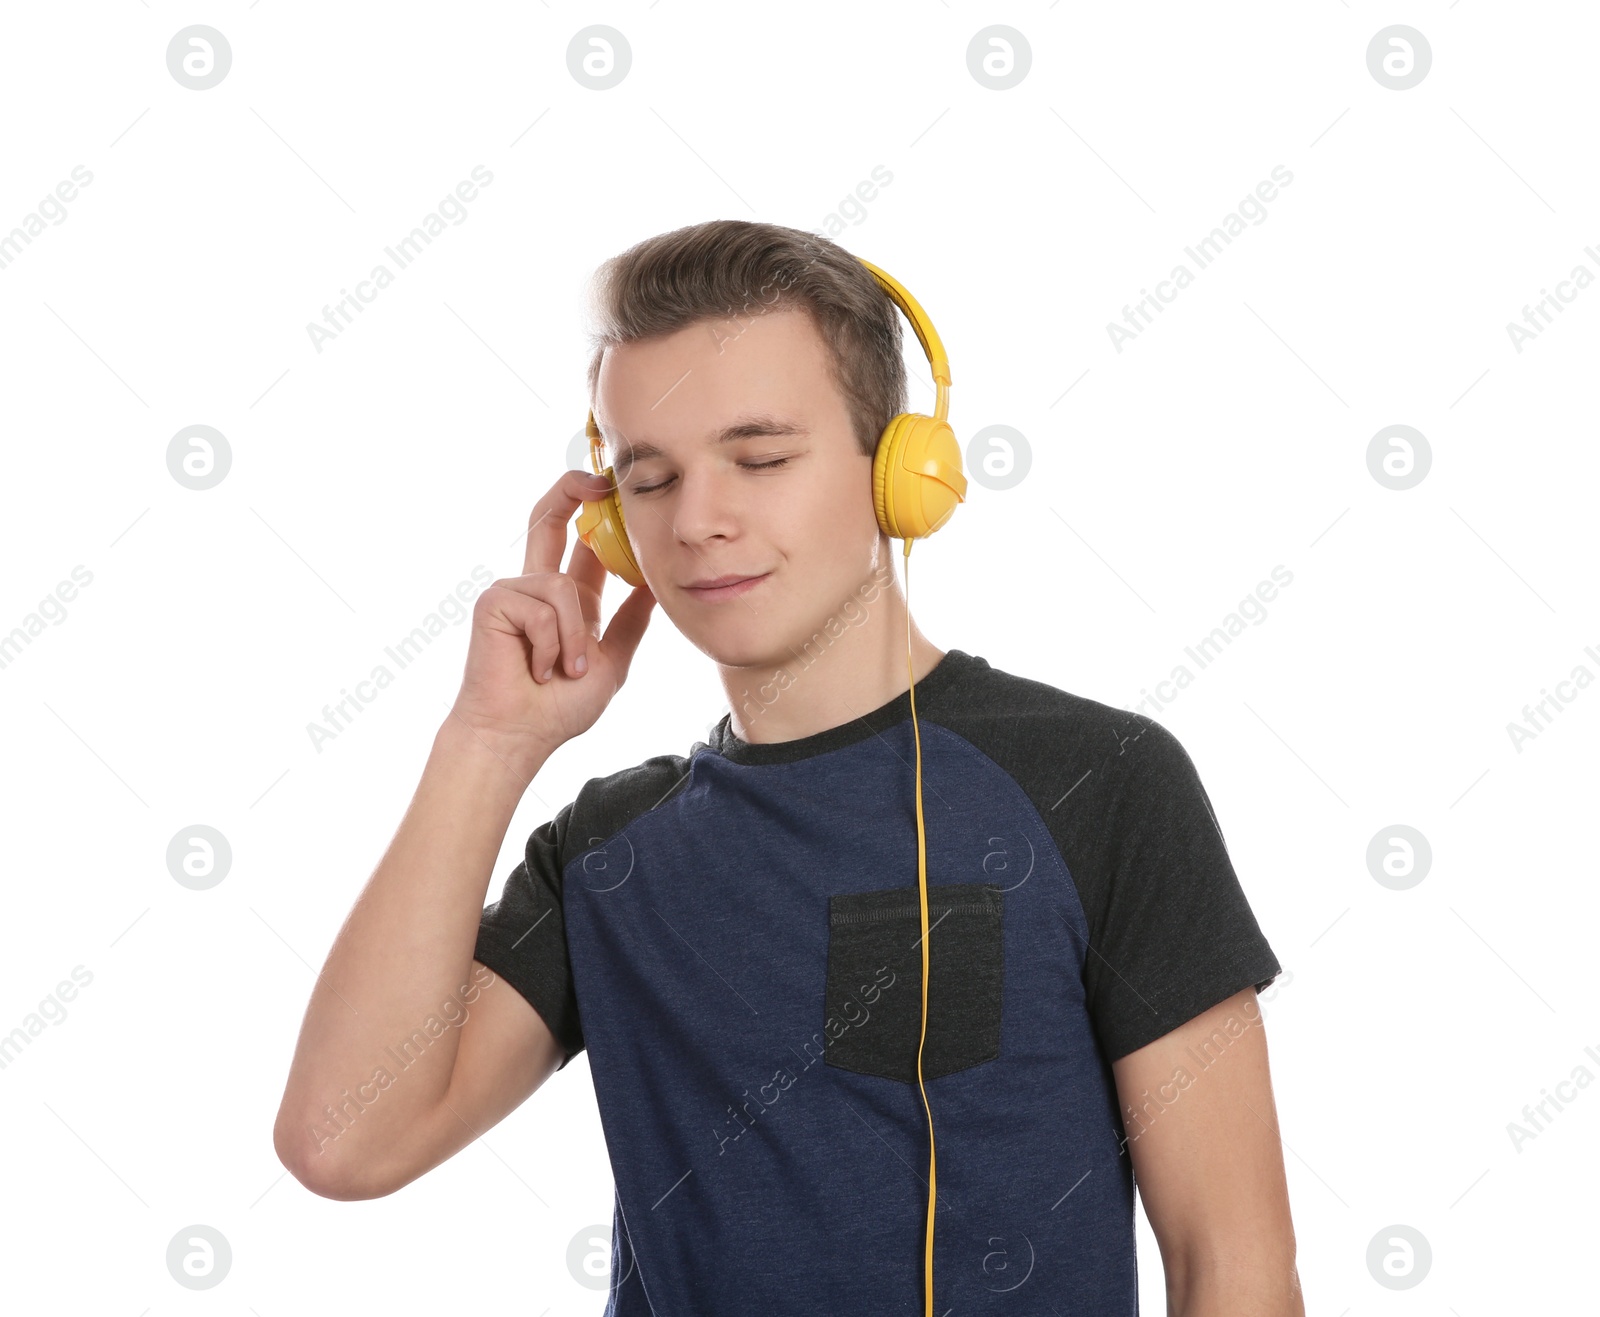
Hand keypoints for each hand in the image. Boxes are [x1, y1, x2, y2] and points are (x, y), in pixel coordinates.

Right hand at [448, 469, 654, 762]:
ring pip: (563, 586)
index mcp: (569, 599)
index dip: (601, 514)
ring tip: (565, 671)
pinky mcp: (495, 602)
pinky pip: (543, 607)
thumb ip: (631, 621)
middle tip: (600, 479)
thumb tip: (656, 583)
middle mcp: (539, 587)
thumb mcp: (612, 661)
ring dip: (573, 639)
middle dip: (572, 490)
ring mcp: (514, 592)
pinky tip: (538, 671)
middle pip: (551, 519)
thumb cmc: (557, 708)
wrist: (519, 736)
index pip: (584, 543)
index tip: (620, 489)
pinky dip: (550, 645)